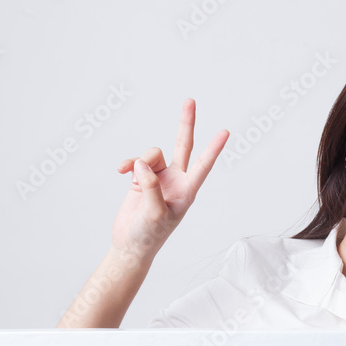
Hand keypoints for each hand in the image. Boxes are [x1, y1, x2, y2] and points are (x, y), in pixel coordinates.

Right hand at [111, 98, 228, 261]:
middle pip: (183, 146)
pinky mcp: (142, 178)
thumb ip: (152, 186)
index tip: (225, 132)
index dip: (214, 148)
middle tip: (190, 100)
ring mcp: (159, 178)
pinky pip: (136, 161)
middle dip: (186, 124)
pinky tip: (120, 172)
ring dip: (140, 161)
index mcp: (187, 191)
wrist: (130, 245)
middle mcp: (176, 181)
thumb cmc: (149, 235)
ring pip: (152, 154)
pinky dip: (128, 163)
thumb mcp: (154, 214)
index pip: (203, 165)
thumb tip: (143, 163)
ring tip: (133, 177)